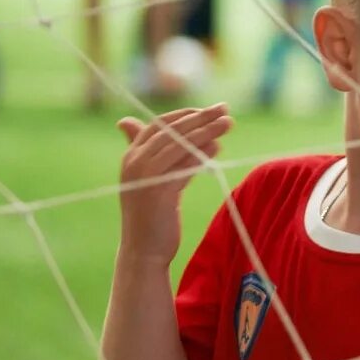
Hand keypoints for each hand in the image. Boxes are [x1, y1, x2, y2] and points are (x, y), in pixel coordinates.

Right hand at [116, 103, 232, 262]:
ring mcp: (145, 177)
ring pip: (181, 145)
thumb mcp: (151, 180)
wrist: (144, 250)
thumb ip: (158, 155)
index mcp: (130, 156)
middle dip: (201, 118)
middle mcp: (134, 163)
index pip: (159, 124)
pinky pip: (185, 167)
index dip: (185, 114)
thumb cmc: (151, 214)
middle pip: (172, 131)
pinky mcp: (159, 192)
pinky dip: (202, 155)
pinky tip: (218, 147)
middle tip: (226, 109)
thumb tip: (166, 133)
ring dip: (207, 131)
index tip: (209, 110)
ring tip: (228, 124)